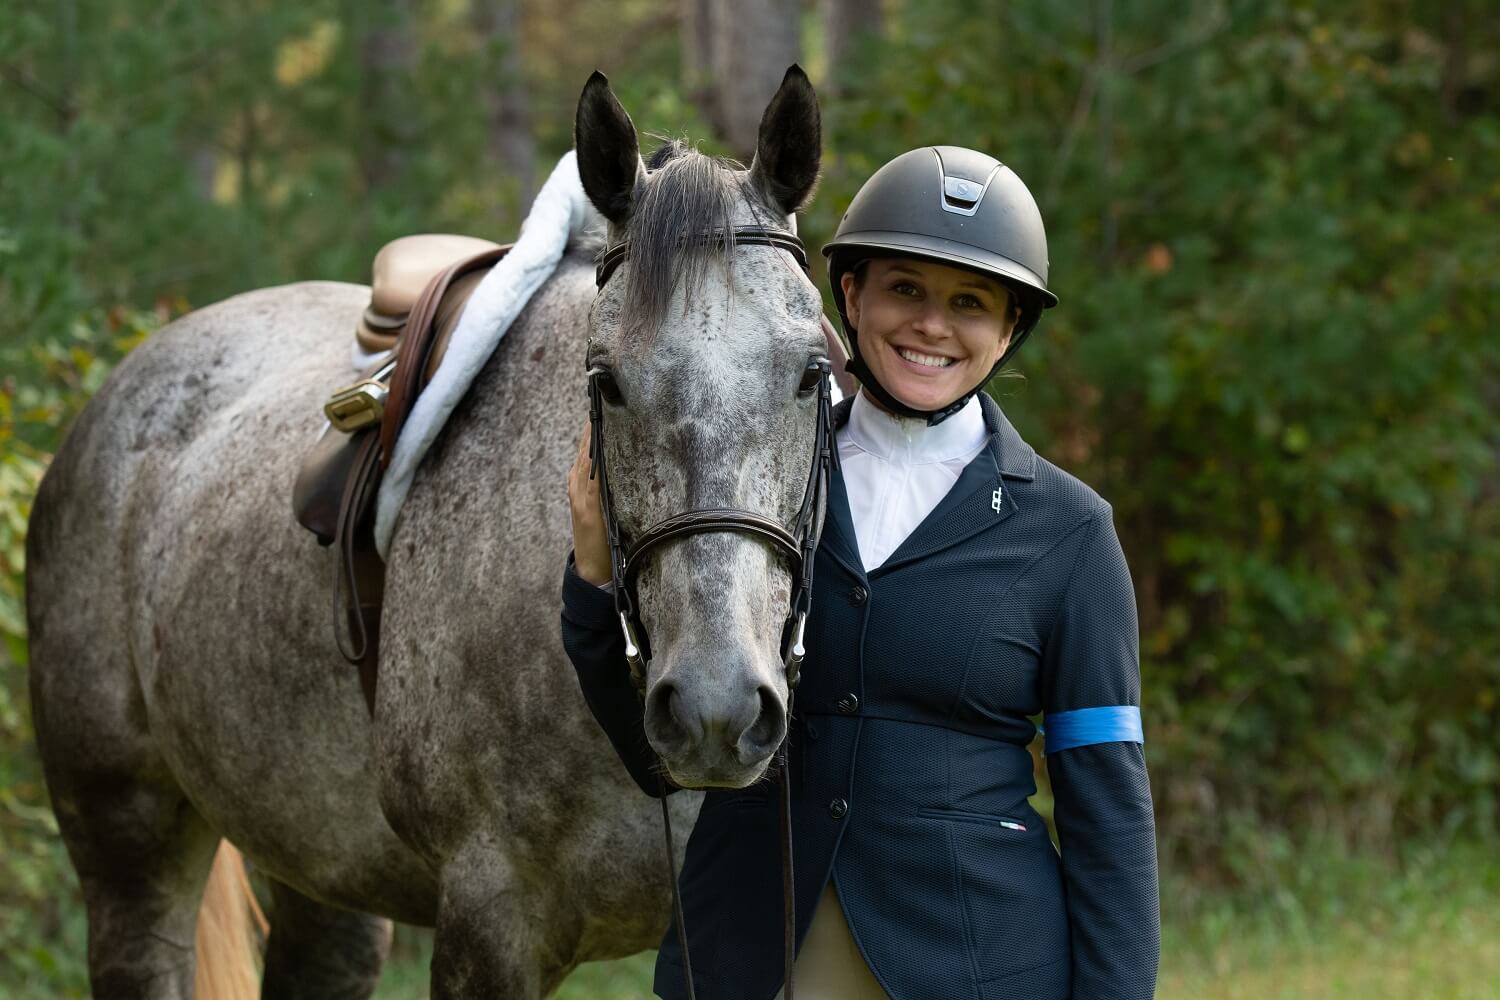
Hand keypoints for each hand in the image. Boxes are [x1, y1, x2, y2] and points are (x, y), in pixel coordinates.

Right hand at [567, 417, 612, 585]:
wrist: (592, 571)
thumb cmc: (602, 542)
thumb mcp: (603, 512)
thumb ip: (607, 492)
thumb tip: (624, 470)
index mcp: (580, 488)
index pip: (585, 453)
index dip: (590, 432)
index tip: (599, 410)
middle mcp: (577, 489)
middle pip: (583, 452)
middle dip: (590, 429)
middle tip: (600, 404)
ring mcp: (580, 499)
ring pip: (584, 461)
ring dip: (590, 440)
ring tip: (597, 417)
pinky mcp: (588, 509)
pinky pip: (590, 480)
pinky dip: (591, 463)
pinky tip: (597, 448)